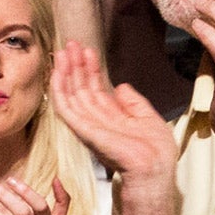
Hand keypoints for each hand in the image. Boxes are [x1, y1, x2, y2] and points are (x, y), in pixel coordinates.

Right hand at [51, 41, 177, 182]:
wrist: (154, 169)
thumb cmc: (156, 153)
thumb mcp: (149, 119)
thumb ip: (134, 103)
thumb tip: (121, 86)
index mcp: (112, 120)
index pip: (96, 90)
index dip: (91, 70)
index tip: (88, 51)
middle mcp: (97, 122)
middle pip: (81, 90)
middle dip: (76, 67)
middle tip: (71, 45)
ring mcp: (88, 126)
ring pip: (70, 95)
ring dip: (65, 73)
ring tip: (64, 51)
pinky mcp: (83, 130)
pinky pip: (65, 108)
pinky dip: (59, 89)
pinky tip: (57, 72)